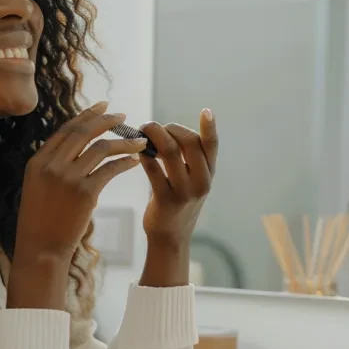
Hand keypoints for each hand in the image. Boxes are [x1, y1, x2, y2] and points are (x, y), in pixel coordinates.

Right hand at [15, 101, 146, 261]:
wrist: (40, 250)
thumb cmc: (40, 221)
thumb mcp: (37, 187)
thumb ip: (52, 165)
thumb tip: (75, 147)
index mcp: (38, 161)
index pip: (66, 130)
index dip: (87, 116)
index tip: (103, 106)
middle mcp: (51, 165)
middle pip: (83, 133)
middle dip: (106, 121)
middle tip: (123, 116)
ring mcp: (68, 178)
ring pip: (101, 148)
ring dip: (123, 142)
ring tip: (139, 142)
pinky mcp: (85, 193)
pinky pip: (110, 169)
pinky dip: (124, 162)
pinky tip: (134, 161)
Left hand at [139, 109, 218, 245]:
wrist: (171, 237)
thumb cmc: (180, 201)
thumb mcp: (193, 180)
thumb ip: (189, 158)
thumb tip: (168, 130)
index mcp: (209, 173)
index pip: (212, 146)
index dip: (210, 127)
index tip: (206, 111)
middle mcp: (201, 181)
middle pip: (188, 142)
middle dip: (168, 128)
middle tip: (152, 126)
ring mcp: (185, 191)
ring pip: (169, 152)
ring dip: (152, 136)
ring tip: (142, 132)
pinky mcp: (166, 199)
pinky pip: (152, 169)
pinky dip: (143, 155)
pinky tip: (137, 152)